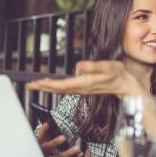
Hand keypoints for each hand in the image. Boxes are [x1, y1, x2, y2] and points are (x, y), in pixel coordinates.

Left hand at [26, 61, 145, 96]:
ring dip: (47, 88)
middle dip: (43, 87)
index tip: (37, 83)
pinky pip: (66, 89)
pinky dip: (56, 87)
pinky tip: (51, 85)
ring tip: (36, 85)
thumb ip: (93, 66)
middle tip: (29, 85)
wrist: (126, 85)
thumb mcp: (108, 66)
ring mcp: (82, 90)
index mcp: (85, 83)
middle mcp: (82, 88)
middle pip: (58, 90)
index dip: (48, 84)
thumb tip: (78, 66)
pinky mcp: (84, 88)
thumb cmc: (118, 74)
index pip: (63, 85)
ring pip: (61, 90)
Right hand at [36, 122, 81, 156]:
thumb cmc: (42, 149)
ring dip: (68, 153)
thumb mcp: (41, 141)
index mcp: (38, 145)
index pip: (39, 137)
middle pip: (47, 148)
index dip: (42, 131)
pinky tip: (80, 154)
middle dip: (55, 142)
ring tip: (77, 148)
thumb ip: (44, 133)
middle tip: (63, 137)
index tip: (47, 124)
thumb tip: (48, 123)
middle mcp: (43, 153)